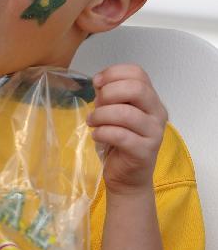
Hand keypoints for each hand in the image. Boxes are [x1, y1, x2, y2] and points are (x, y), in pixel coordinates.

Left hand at [87, 64, 167, 195]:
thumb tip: (99, 82)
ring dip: (101, 115)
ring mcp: (154, 133)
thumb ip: (110, 95)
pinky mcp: (145, 151)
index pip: (138, 73)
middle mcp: (157, 113)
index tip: (97, 82)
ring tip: (92, 122)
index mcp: (150, 98)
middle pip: (137, 88)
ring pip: (126, 113)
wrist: (127, 177)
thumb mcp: (113, 111)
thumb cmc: (119, 140)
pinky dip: (102, 132)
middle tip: (96, 104)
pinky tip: (96, 135)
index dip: (114, 73)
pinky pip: (120, 135)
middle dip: (109, 92)